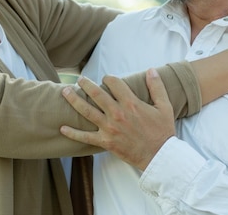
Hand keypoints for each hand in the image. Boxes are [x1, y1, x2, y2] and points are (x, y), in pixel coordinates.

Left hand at [60, 69, 174, 170]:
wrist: (159, 157)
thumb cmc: (162, 132)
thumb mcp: (165, 107)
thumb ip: (157, 87)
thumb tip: (151, 70)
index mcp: (131, 103)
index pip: (114, 83)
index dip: (109, 78)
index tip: (107, 78)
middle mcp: (117, 113)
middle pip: (96, 93)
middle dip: (86, 84)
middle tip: (80, 79)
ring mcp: (109, 128)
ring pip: (87, 110)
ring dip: (74, 99)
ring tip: (65, 91)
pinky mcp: (105, 142)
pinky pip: (85, 137)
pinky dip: (73, 133)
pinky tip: (62, 127)